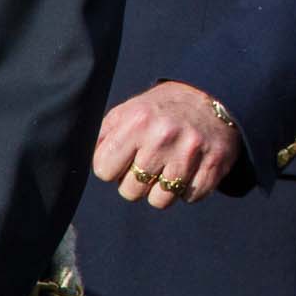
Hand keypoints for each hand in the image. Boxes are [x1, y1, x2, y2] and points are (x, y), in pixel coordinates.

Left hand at [91, 82, 241, 208]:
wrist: (214, 95)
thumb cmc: (161, 110)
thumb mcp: (128, 111)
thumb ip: (103, 137)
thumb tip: (80, 165)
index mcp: (137, 120)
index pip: (103, 171)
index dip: (112, 167)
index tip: (125, 156)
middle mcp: (164, 135)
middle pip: (130, 191)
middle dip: (136, 181)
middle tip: (150, 162)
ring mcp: (192, 151)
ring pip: (160, 201)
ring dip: (162, 190)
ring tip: (169, 168)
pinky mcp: (215, 163)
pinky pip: (191, 197)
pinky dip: (189, 189)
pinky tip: (190, 169)